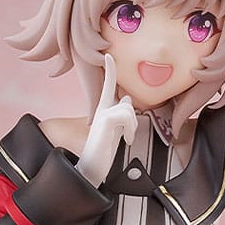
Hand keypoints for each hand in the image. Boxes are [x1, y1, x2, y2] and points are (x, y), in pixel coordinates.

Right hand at [76, 54, 136, 186]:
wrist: (91, 169)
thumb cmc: (103, 152)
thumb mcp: (116, 131)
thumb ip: (121, 115)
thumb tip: (126, 98)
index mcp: (104, 110)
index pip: (107, 86)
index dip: (109, 71)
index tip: (108, 56)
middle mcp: (101, 110)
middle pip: (127, 102)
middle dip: (133, 120)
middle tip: (129, 137)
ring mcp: (101, 115)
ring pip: (128, 109)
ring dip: (132, 126)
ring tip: (127, 139)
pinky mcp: (103, 122)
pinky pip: (125, 115)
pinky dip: (130, 129)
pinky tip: (125, 141)